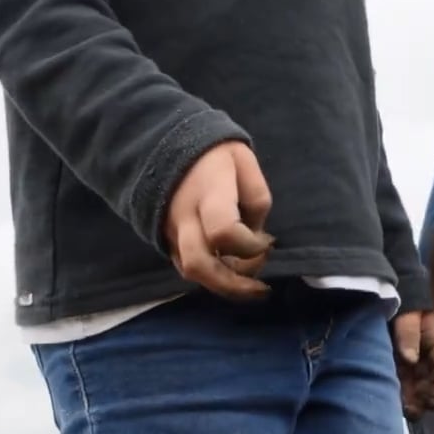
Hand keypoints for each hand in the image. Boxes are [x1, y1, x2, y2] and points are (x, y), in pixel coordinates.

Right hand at [163, 141, 274, 300]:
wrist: (166, 145)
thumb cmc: (213, 153)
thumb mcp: (245, 162)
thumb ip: (257, 199)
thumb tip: (256, 236)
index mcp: (207, 193)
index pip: (223, 232)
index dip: (251, 246)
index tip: (268, 241)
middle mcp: (184, 217)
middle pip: (199, 266)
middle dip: (234, 285)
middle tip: (261, 288)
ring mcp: (171, 231)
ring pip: (191, 273)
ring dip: (224, 285)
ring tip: (250, 282)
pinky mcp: (166, 240)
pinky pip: (187, 268)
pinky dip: (212, 277)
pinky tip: (232, 271)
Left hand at [390, 310, 433, 416]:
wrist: (399, 312)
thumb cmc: (407, 312)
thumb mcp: (407, 320)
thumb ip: (408, 336)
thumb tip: (409, 358)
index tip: (427, 396)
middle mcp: (433, 364)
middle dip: (425, 400)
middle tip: (413, 409)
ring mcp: (420, 370)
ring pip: (422, 392)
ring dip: (415, 403)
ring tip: (405, 411)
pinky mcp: (406, 374)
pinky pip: (408, 390)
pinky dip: (404, 399)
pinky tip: (396, 405)